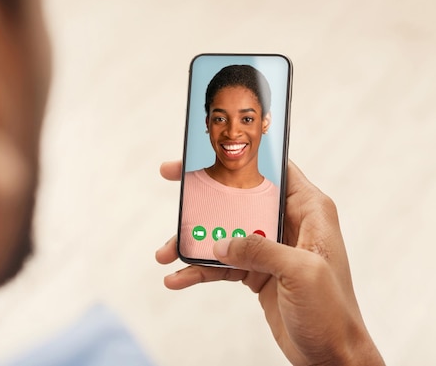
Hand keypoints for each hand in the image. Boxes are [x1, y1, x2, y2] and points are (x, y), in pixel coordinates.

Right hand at [155, 161, 383, 364]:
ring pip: (223, 232)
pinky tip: (178, 279)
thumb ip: (260, 250)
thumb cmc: (333, 312)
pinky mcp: (256, 272)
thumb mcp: (301, 273)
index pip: (273, 169)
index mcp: (308, 210)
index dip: (241, 156)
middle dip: (203, 195)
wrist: (331, 356)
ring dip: (193, 242)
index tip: (208, 151)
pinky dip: (199, 270)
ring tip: (164, 254)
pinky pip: (221, 264)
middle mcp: (287, 223)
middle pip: (238, 197)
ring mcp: (269, 248)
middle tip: (172, 181)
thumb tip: (220, 244)